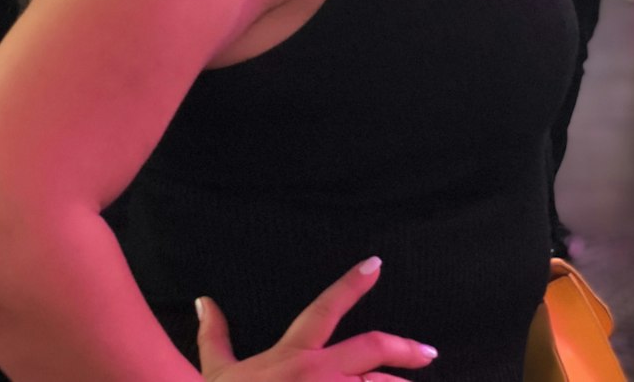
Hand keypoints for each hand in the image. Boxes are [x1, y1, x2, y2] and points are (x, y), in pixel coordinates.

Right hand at [197, 256, 438, 380]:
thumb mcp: (218, 371)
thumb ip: (215, 336)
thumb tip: (204, 301)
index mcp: (292, 355)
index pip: (326, 308)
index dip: (352, 284)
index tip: (376, 264)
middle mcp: (316, 374)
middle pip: (371, 348)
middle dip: (405, 348)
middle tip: (429, 352)